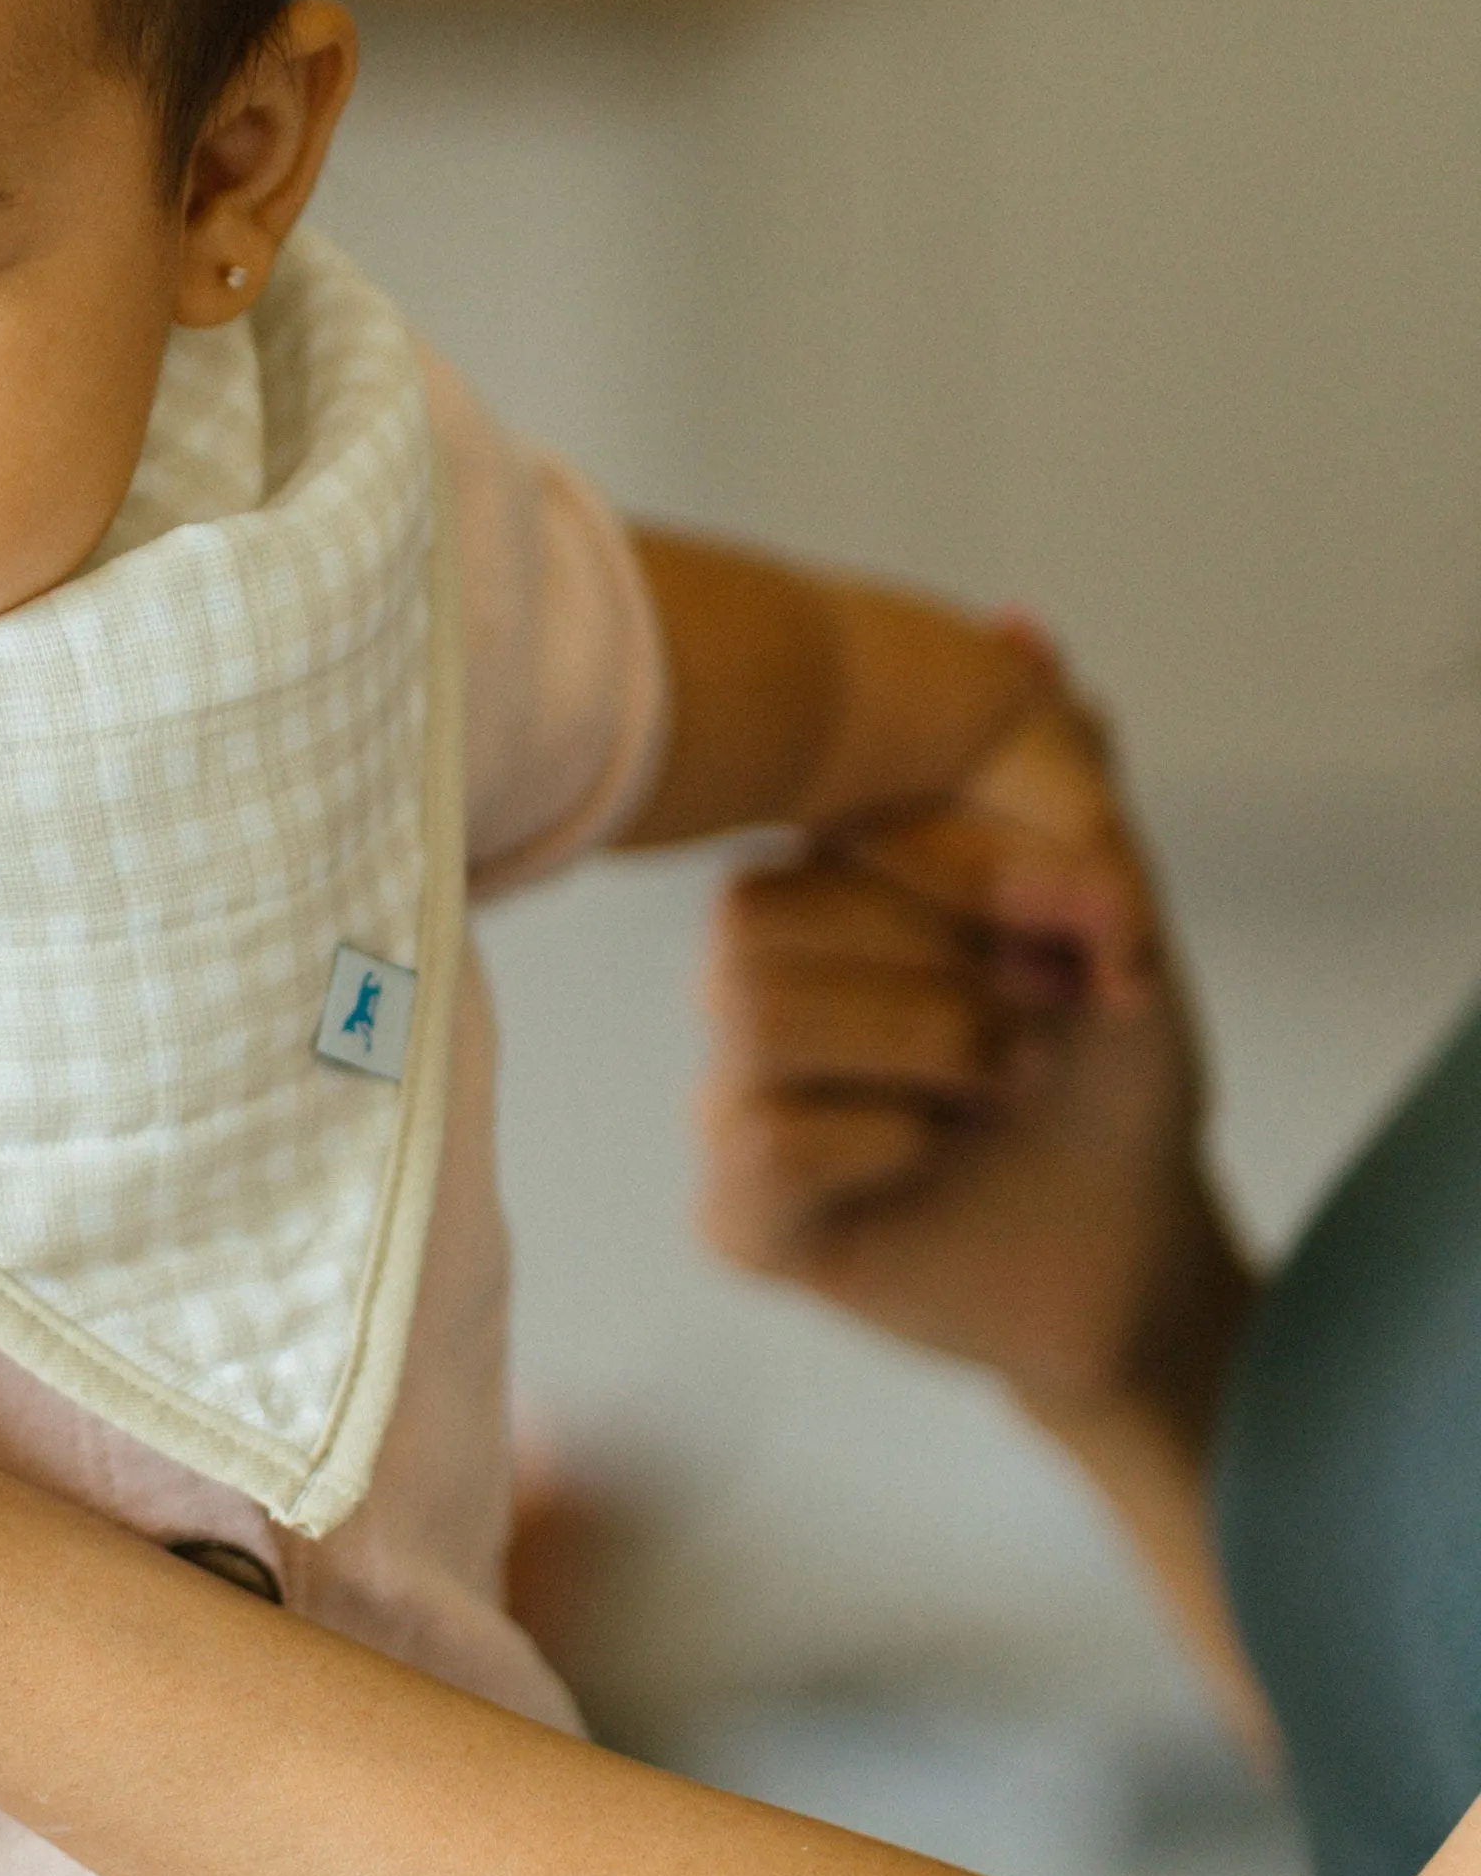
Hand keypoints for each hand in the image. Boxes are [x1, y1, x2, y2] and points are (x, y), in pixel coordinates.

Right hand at [698, 693, 1251, 1430]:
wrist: (1139, 1248)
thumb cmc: (1108, 1080)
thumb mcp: (1112, 921)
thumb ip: (1062, 785)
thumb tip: (1025, 626)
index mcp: (819, 906)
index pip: (807, 844)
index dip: (950, 874)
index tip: (1077, 934)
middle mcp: (755, 991)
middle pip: (752, 922)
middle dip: (938, 967)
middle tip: (1043, 1015)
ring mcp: (736, 1099)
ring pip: (753, 1017)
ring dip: (922, 1047)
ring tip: (998, 1083)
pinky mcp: (742, 1212)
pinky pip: (761, 1141)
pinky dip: (887, 1143)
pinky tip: (933, 1157)